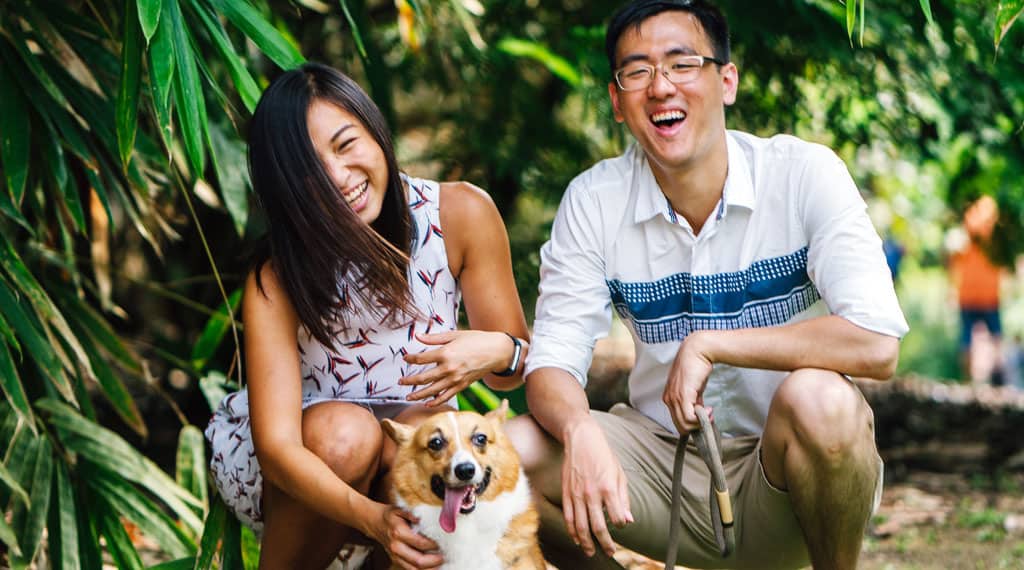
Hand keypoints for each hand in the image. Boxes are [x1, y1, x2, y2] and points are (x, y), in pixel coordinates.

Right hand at [365, 504, 442, 569]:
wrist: (374, 522)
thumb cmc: (390, 515)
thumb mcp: (399, 509)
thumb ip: (411, 514)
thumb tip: (421, 519)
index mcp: (398, 533)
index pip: (420, 543)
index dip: (434, 545)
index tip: (443, 543)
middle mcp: (396, 547)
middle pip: (418, 560)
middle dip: (434, 561)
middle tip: (445, 557)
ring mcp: (395, 556)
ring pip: (414, 569)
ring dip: (429, 568)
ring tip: (441, 564)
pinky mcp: (396, 560)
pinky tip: (432, 567)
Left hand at [400, 331, 509, 404]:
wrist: (497, 351)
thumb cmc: (476, 340)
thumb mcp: (454, 335)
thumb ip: (434, 338)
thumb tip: (417, 336)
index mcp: (445, 353)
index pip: (421, 359)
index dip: (411, 358)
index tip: (405, 358)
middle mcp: (449, 368)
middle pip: (423, 378)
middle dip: (410, 380)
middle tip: (400, 382)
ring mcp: (455, 379)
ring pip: (432, 390)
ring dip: (419, 394)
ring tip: (409, 396)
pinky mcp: (462, 385)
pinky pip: (447, 396)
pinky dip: (437, 401)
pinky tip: (428, 404)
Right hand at [561, 416, 632, 557]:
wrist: (581, 438)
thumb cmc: (603, 455)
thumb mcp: (619, 473)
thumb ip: (623, 499)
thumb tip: (628, 520)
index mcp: (608, 488)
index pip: (616, 518)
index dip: (620, 525)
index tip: (620, 525)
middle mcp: (591, 493)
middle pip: (598, 527)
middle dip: (605, 543)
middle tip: (610, 552)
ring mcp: (576, 494)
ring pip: (581, 526)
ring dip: (587, 543)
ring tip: (592, 552)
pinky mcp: (566, 493)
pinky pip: (568, 517)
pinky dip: (572, 531)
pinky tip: (577, 539)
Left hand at [663, 332, 713, 433]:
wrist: (698, 351)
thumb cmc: (697, 367)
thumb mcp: (694, 388)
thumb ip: (694, 402)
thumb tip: (700, 414)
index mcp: (669, 397)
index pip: (677, 421)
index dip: (692, 424)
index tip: (704, 418)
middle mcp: (668, 399)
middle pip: (680, 426)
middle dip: (696, 427)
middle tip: (708, 418)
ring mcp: (674, 398)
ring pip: (685, 424)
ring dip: (700, 423)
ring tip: (710, 413)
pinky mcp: (683, 396)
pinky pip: (689, 418)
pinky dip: (701, 419)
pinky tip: (709, 410)